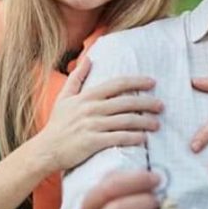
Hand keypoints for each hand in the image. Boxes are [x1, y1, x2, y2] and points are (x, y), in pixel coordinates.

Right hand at [35, 57, 161, 171]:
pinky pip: (118, 138)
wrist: (46, 150)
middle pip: (126, 102)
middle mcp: (91, 109)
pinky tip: (144, 139)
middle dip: (147, 103)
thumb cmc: (57, 124)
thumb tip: (89, 57)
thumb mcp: (64, 97)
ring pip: (125, 121)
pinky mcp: (93, 142)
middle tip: (161, 106)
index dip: (136, 82)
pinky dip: (133, 138)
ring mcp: (92, 125)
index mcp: (87, 97)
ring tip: (157, 124)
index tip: (152, 82)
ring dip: (144, 122)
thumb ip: (77, 77)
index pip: (117, 84)